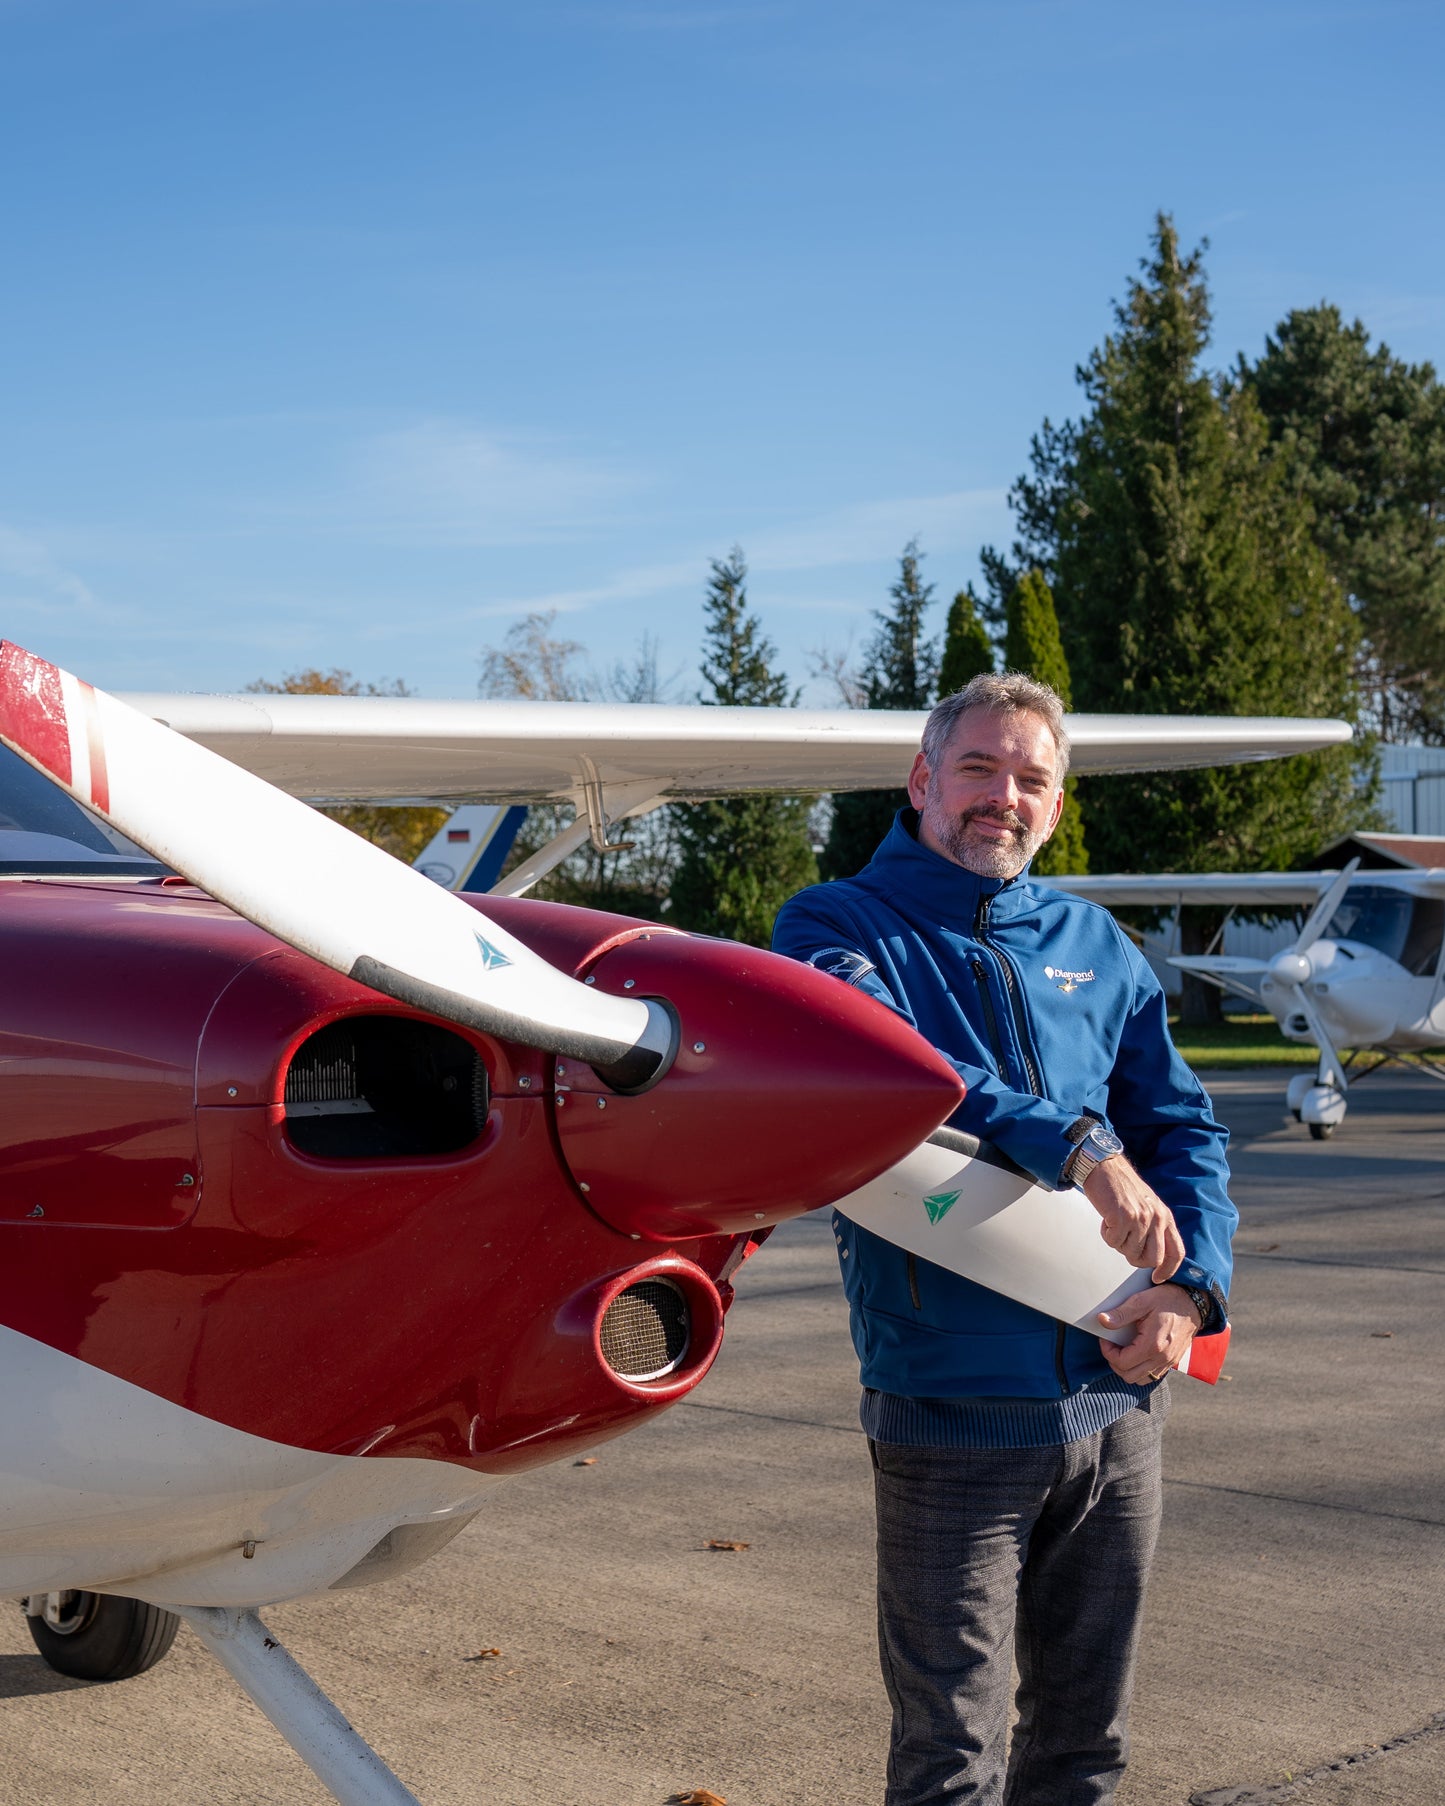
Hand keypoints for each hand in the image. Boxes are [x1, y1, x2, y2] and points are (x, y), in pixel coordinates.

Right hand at [1082, 1155, 1184, 1280]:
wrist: (1105, 1167)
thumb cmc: (1123, 1188)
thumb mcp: (1148, 1206)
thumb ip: (1155, 1228)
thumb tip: (1153, 1256)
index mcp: (1165, 1217)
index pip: (1176, 1252)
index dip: (1168, 1270)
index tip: (1157, 1277)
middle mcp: (1156, 1218)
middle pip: (1151, 1259)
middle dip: (1135, 1258)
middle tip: (1124, 1244)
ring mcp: (1140, 1218)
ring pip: (1130, 1252)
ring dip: (1118, 1242)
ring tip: (1114, 1224)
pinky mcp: (1122, 1217)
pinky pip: (1113, 1241)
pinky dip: (1106, 1234)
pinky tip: (1106, 1219)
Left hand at [1097, 1284, 1202, 1384]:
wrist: (1194, 1303)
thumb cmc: (1169, 1300)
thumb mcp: (1142, 1301)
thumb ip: (1121, 1313)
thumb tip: (1102, 1321)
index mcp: (1152, 1345)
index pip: (1121, 1363)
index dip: (1107, 1352)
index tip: (1105, 1339)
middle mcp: (1161, 1358)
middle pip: (1129, 1376)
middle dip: (1115, 1362)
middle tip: (1112, 1346)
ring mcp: (1168, 1362)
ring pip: (1140, 1380)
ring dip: (1127, 1369)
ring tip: (1123, 1351)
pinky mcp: (1172, 1361)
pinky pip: (1152, 1376)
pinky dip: (1140, 1370)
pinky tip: (1137, 1353)